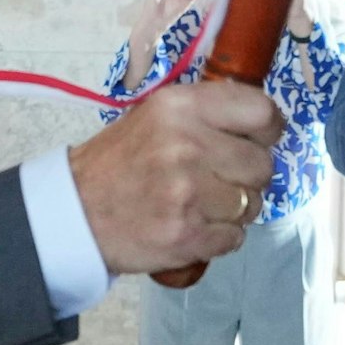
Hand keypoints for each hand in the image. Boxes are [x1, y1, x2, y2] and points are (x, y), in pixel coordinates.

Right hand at [70, 80, 282, 274]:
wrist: (76, 211)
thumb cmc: (121, 160)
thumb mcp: (157, 114)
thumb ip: (207, 111)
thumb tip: (266, 120)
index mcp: (180, 107)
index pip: (261, 112)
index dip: (268, 129)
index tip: (258, 139)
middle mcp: (187, 145)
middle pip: (262, 165)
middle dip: (248, 176)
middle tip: (219, 178)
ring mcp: (188, 194)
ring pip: (252, 204)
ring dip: (234, 209)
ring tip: (201, 204)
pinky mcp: (187, 236)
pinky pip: (235, 237)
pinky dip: (220, 236)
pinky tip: (193, 225)